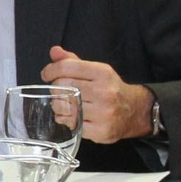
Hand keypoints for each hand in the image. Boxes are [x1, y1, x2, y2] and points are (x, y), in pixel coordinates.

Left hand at [40, 46, 154, 143]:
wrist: (133, 111)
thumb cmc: (109, 89)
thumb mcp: (95, 71)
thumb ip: (73, 61)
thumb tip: (54, 51)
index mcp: (103, 73)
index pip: (66, 67)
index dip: (51, 70)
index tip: (47, 74)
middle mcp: (104, 92)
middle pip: (61, 86)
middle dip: (55, 87)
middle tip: (60, 91)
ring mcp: (102, 113)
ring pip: (62, 106)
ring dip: (58, 104)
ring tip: (65, 103)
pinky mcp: (99, 130)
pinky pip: (69, 123)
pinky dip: (64, 119)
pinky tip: (71, 116)